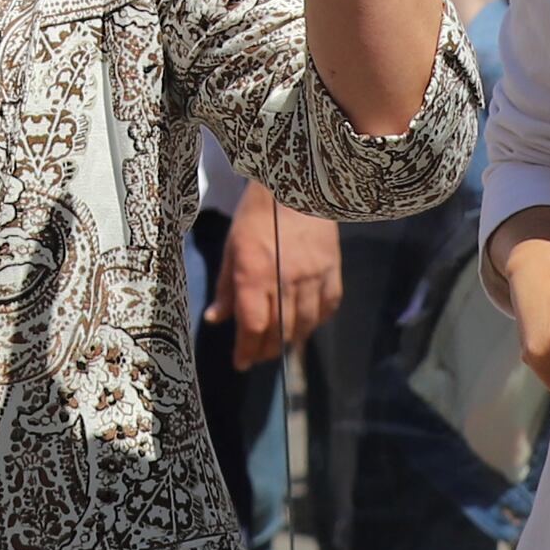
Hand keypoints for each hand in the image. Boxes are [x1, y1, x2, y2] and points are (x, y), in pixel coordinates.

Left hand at [206, 187, 341, 365]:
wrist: (298, 185)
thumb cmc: (257, 214)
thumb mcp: (233, 247)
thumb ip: (226, 287)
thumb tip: (216, 319)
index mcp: (255, 274)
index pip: (252, 325)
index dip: (246, 350)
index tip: (241, 364)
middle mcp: (286, 281)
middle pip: (279, 330)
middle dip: (266, 349)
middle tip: (257, 355)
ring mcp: (314, 277)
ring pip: (304, 324)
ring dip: (290, 340)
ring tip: (278, 345)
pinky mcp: (334, 271)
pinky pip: (328, 308)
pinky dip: (315, 322)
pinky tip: (305, 324)